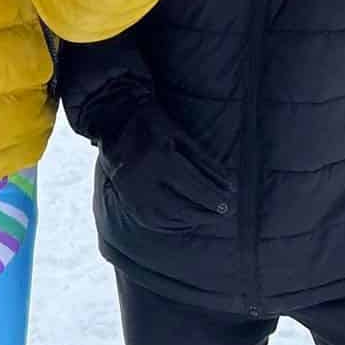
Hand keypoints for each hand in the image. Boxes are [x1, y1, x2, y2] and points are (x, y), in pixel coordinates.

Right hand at [91, 87, 231, 232]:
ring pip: (169, 218)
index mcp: (158, 159)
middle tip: (225, 212)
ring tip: (209, 215)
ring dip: (193, 220)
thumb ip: (205, 162)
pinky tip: (188, 219)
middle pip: (183, 207)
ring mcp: (132, 194)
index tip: (230, 203)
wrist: (114, 121)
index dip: (214, 198)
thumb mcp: (181, 136)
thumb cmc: (154, 124)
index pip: (194, 187)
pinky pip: (155, 222)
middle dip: (207, 212)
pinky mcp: (127, 203)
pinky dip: (174, 223)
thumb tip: (229, 187)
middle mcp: (142, 180)